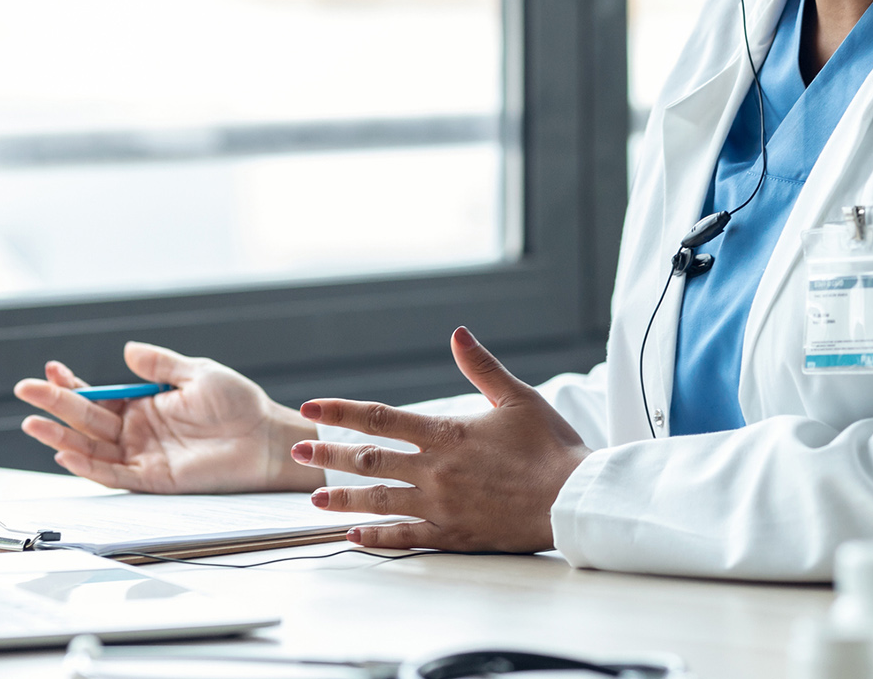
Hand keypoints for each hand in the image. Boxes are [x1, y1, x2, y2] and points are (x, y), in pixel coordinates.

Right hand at [14, 342, 322, 493]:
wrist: (264, 438)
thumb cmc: (238, 404)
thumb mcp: (197, 373)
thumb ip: (160, 365)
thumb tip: (127, 349)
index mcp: (145, 403)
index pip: (99, 394)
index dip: (73, 384)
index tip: (50, 369)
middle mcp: (138, 431)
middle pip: (87, 419)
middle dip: (56, 405)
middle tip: (26, 390)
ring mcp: (142, 455)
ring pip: (92, 447)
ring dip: (61, 436)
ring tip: (32, 422)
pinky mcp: (153, 479)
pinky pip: (114, 474)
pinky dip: (88, 466)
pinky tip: (65, 452)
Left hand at [291, 327, 589, 552]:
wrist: (574, 498)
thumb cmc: (551, 447)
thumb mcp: (518, 396)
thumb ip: (481, 367)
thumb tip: (457, 334)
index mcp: (447, 434)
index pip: (381, 418)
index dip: (342, 411)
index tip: (311, 407)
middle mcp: (436, 471)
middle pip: (371, 460)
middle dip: (330, 455)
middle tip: (298, 451)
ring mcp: (442, 506)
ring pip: (380, 501)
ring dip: (343, 499)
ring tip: (314, 499)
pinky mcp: (454, 534)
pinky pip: (406, 538)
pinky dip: (377, 537)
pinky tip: (355, 537)